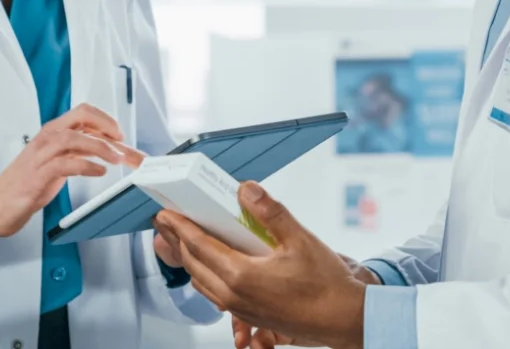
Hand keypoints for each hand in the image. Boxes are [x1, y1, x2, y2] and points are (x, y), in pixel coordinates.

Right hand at [0, 103, 145, 253]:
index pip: (83, 113)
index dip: (106, 120)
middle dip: (108, 125)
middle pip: (82, 115)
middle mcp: (46, 138)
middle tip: (124, 141)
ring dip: (102, 147)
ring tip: (119, 159)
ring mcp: (41, 155)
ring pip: (76, 137)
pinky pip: (66, 163)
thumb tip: (106, 150)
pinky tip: (99, 172)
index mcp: (51, 133)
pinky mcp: (38, 174)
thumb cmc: (24, 186)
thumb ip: (76, 153)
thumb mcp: (55, 163)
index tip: (122, 136)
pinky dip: (86, 165)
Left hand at [156, 182, 367, 348]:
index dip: (179, 227)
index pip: (199, 245)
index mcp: (241, 275)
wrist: (343, 319)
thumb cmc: (325, 284)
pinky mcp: (249, 316)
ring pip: (202, 282)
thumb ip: (270, 212)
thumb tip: (246, 190)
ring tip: (185, 241)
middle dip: (177, 241)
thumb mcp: (300, 239)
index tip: (166, 213)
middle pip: (193, 264)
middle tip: (167, 223)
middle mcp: (234, 295)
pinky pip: (215, 294)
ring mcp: (241, 308)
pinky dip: (206, 275)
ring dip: (190, 260)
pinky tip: (213, 265)